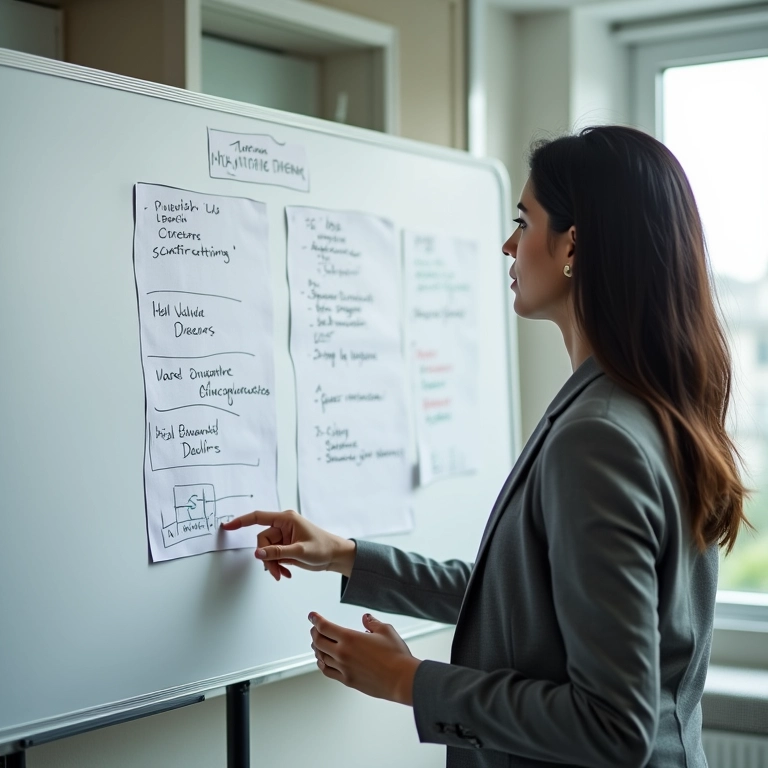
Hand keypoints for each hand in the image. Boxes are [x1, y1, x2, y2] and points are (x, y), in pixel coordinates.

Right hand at [220, 509, 355, 579]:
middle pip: (262, 541)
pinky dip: (278, 566)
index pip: (258, 517)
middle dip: (267, 558)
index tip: (227, 526)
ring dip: (273, 565)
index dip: (241, 521)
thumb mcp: (300, 551)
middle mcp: (283, 526)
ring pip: (266, 551)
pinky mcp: (285, 547)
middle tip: (276, 572)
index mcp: (286, 519)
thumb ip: (278, 552)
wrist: (335, 556)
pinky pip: (273, 556)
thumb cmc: (323, 547)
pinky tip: (287, 573)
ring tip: (283, 574)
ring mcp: (283, 537)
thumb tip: (258, 553)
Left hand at [309, 612, 420, 704]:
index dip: (316, 619)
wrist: (401, 680)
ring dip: (316, 648)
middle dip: (314, 632)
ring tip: (316, 642)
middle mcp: (343, 653)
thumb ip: (372, 623)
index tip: (312, 616)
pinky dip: (322, 664)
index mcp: (350, 638)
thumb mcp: (386, 631)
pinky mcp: (348, 680)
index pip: (325, 627)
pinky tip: (322, 661)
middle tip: (314, 627)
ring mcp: (344, 668)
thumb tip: (365, 618)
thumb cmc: (396, 656)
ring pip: (321, 656)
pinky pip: (328, 671)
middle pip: (318, 641)